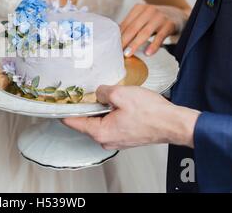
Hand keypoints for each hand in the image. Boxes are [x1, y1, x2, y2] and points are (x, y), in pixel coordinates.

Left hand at [63, 85, 199, 149]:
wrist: (172, 123)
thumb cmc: (150, 112)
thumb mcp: (120, 94)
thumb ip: (102, 92)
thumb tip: (97, 92)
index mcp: (100, 132)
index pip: (72, 122)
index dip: (64, 109)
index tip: (58, 101)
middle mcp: (105, 140)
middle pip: (86, 121)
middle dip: (84, 105)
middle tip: (81, 90)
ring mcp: (116, 139)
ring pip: (99, 121)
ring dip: (99, 108)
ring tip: (101, 94)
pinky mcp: (125, 136)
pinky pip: (110, 123)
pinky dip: (110, 112)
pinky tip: (115, 102)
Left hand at [121, 4, 185, 56]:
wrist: (179, 14)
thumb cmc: (156, 20)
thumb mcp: (143, 18)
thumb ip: (132, 26)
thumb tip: (115, 38)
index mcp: (139, 8)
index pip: (126, 24)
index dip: (118, 36)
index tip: (112, 47)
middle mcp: (148, 10)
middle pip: (133, 28)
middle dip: (124, 41)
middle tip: (116, 53)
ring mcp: (159, 17)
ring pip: (144, 32)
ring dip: (135, 44)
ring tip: (127, 54)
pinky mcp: (169, 24)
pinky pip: (160, 37)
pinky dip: (153, 45)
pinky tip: (147, 53)